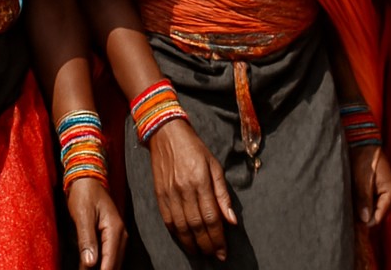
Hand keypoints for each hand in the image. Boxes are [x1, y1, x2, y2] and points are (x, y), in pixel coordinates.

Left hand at [66, 177, 126, 268]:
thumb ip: (87, 240)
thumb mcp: (83, 215)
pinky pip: (110, 256)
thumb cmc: (84, 194)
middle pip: (114, 265)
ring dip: (103, 269)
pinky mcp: (111, 236)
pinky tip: (92, 267)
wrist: (88, 178)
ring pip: (113, 263)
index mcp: (115, 229)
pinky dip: (102, 265)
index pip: (110, 263)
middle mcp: (120, 234)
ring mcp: (118, 235)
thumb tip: (90, 264)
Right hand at [148, 118, 236, 259]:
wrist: (166, 135)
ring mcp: (170, 194)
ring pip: (182, 228)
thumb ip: (222, 193)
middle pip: (197, 226)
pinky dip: (177, 235)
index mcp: (200, 181)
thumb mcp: (214, 165)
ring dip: (192, 244)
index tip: (224, 251)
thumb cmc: (195, 148)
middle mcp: (184, 190)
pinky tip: (186, 242)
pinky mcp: (159, 196)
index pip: (211, 217)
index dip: (218, 237)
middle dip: (207, 245)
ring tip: (202, 253)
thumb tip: (231, 220)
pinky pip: (169, 222)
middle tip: (216, 256)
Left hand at [348, 145, 390, 226]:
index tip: (351, 222)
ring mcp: (383, 194)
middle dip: (362, 216)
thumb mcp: (362, 178)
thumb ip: (364, 198)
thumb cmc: (364, 157)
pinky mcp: (376, 191)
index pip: (378, 218)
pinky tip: (351, 199)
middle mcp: (390, 196)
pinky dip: (360, 204)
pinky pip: (368, 204)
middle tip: (347, 212)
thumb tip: (365, 220)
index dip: (364, 222)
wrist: (362, 142)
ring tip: (348, 204)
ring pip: (371, 211)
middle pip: (375, 216)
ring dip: (360, 210)